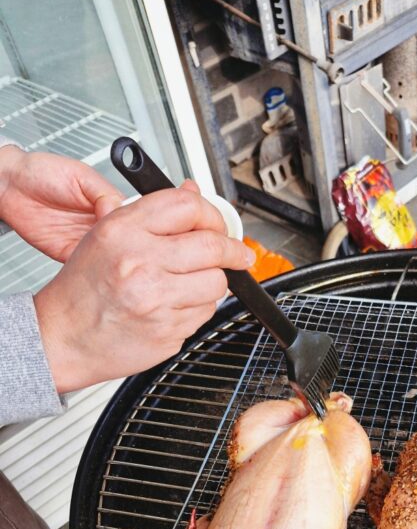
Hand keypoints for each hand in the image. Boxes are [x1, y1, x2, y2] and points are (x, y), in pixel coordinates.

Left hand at [0, 146, 123, 260]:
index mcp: (107, 203)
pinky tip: (94, 259)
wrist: (11, 185)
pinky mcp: (69, 253)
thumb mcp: (82, 175)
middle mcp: (98, 224)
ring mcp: (85, 240)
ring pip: (108, 257)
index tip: (130, 229)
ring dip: (110, 258)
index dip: (133, 227)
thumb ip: (105, 193)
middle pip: (124, 242)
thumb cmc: (43, 173)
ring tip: (108, 251)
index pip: (132, 220)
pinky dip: (92, 266)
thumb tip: (120, 210)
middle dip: (125, 246)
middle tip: (119, 243)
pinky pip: (87, 266)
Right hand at [33, 185, 254, 392]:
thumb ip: (154, 213)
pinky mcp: (167, 331)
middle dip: (234, 250)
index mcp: (123, 231)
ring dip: (214, 282)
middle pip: (213, 245)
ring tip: (193, 283)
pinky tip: (175, 305)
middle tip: (239, 254)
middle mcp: (140, 263)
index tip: (220, 225)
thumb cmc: (84, 288)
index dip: (213, 214)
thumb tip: (193, 192)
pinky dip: (199, 308)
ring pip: (216, 283)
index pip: (188, 206)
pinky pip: (205, 314)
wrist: (64, 336)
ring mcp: (155, 300)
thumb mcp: (107, 235)